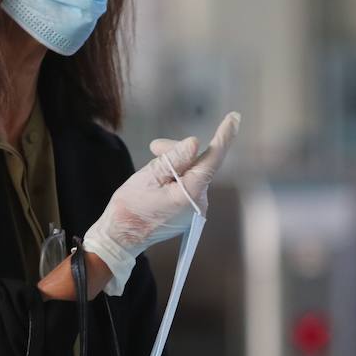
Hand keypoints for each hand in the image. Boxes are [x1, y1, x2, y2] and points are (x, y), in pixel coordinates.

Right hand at [83, 112, 240, 294]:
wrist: (121, 237)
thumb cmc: (130, 207)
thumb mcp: (148, 177)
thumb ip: (173, 160)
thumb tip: (195, 143)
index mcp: (190, 193)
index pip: (212, 159)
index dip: (224, 136)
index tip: (234, 117)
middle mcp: (199, 203)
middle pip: (197, 164)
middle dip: (178, 152)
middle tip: (154, 148)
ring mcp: (195, 211)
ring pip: (192, 175)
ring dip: (174, 166)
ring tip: (151, 171)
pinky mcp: (189, 213)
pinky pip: (188, 187)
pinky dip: (175, 179)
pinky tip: (158, 183)